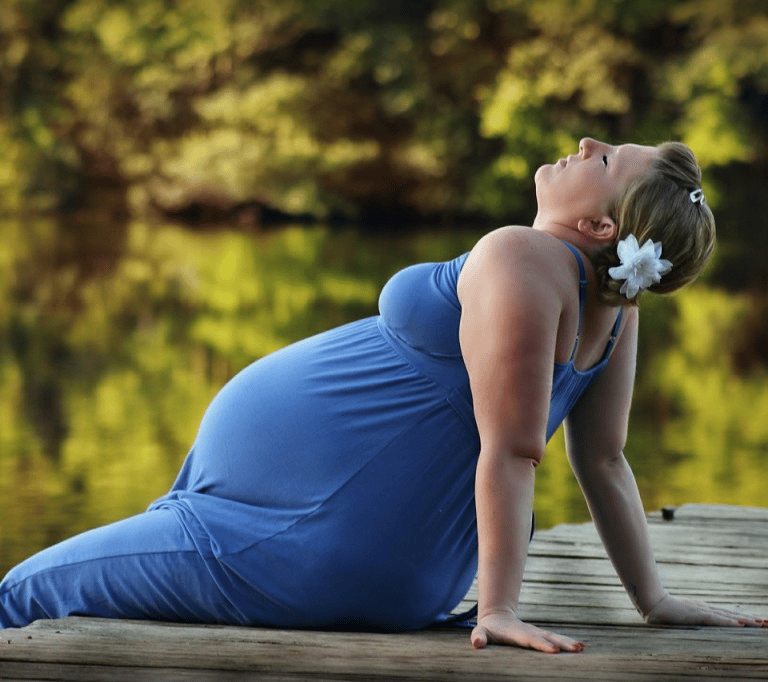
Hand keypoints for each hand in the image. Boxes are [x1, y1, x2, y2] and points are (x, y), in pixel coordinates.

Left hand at [471, 609, 584, 653]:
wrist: (497, 618)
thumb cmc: (488, 630)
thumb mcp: (480, 632)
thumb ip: (479, 637)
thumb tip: (477, 644)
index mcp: (517, 633)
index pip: (530, 640)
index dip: (541, 645)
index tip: (554, 650)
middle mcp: (530, 632)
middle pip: (548, 637)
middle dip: (562, 643)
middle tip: (576, 649)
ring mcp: (538, 633)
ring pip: (555, 637)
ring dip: (568, 643)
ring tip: (582, 648)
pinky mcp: (542, 636)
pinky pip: (557, 639)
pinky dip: (568, 643)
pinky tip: (581, 647)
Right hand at [644, 593, 766, 627]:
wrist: (652, 604)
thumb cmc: (664, 613)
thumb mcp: (682, 618)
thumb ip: (690, 619)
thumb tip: (696, 622)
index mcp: (705, 611)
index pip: (729, 616)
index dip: (745, 619)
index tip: (760, 622)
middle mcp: (707, 610)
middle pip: (734, 616)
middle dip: (752, 620)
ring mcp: (702, 611)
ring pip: (729, 617)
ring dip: (746, 621)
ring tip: (761, 624)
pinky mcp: (696, 614)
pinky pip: (716, 620)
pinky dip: (729, 623)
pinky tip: (740, 625)